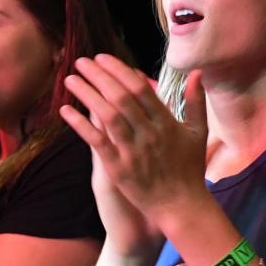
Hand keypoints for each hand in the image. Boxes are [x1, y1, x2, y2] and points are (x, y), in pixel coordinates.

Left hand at [61, 55, 210, 237]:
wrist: (181, 206)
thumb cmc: (190, 169)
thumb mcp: (199, 133)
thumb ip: (196, 102)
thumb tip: (196, 73)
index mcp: (167, 123)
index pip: (140, 89)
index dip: (119, 71)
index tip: (103, 58)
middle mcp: (148, 134)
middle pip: (120, 97)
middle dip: (99, 76)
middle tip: (82, 61)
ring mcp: (132, 152)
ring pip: (107, 116)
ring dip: (87, 94)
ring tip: (70, 79)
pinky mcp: (118, 169)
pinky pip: (96, 142)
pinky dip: (80, 125)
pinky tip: (66, 110)